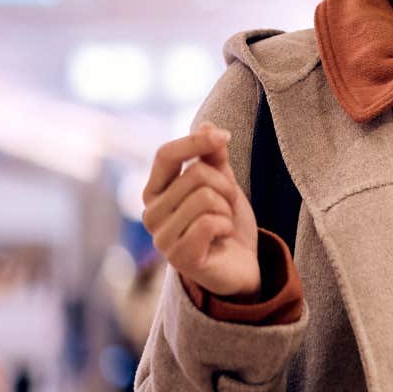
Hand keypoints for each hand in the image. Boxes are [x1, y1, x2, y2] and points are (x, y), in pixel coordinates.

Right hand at [141, 123, 260, 300]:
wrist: (242, 267)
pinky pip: (209, 222)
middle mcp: (151, 213)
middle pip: (196, 174)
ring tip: (222, 224)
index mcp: (156, 191)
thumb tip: (207, 124)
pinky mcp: (179, 257)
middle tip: (226, 207)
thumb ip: (214, 158)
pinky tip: (221, 239)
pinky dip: (226, 226)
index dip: (196, 141)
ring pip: (205, 197)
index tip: (224, 137)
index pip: (165, 154)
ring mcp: (161, 237)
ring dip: (226, 209)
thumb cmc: (226, 225)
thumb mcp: (223, 184)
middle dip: (225, 187)